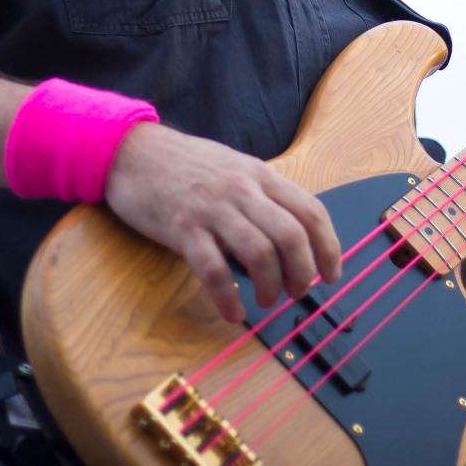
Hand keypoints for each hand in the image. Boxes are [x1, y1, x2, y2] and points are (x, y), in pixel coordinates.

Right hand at [105, 124, 341, 322]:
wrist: (134, 152)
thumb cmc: (188, 166)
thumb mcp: (236, 169)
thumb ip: (264, 197)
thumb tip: (293, 240)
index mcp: (261, 175)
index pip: (311, 211)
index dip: (329, 248)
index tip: (331, 274)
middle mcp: (243, 190)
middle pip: (291, 236)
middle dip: (302, 273)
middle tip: (297, 292)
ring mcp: (213, 208)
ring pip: (260, 253)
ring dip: (270, 287)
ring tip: (265, 301)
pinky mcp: (182, 228)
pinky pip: (214, 270)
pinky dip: (228, 298)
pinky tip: (232, 312)